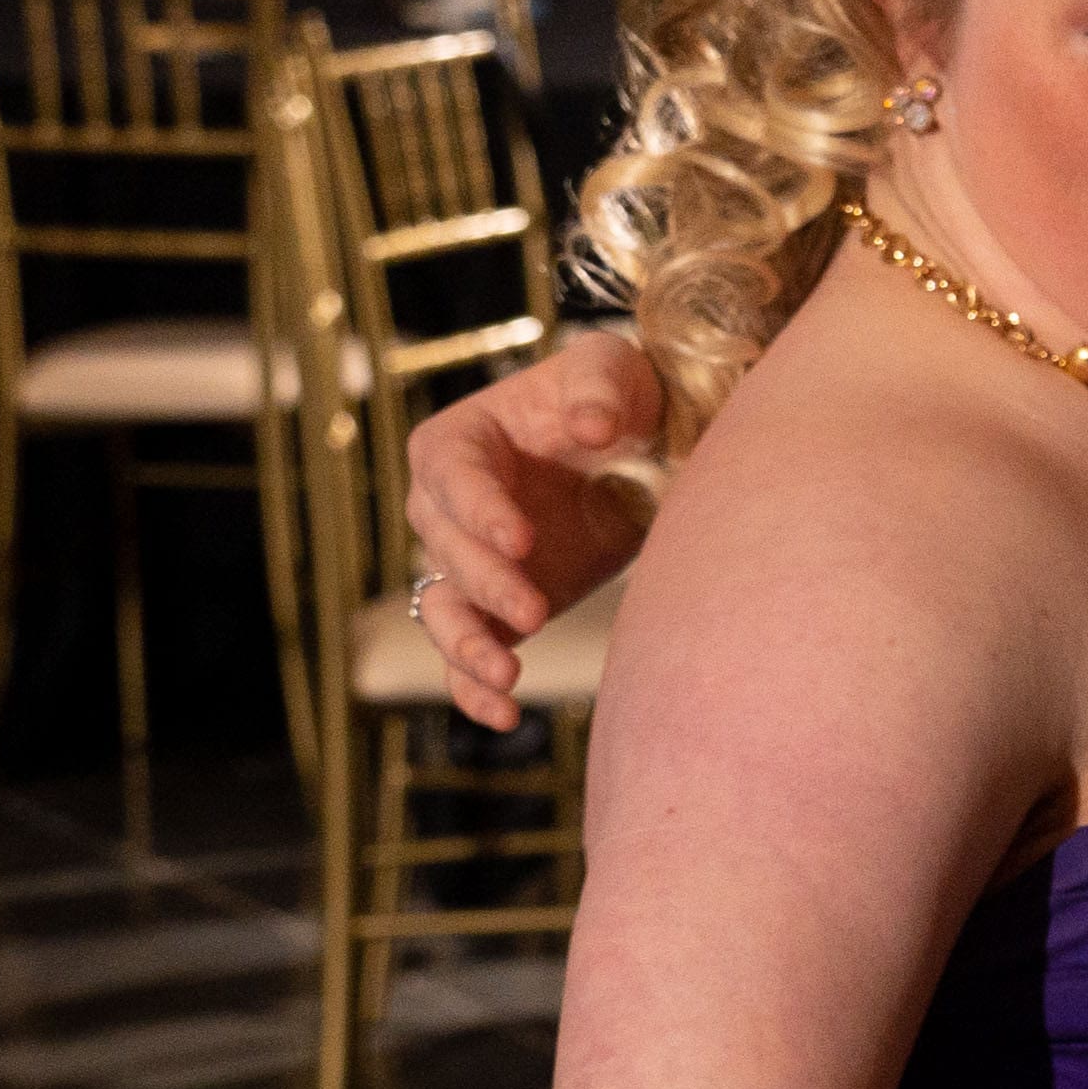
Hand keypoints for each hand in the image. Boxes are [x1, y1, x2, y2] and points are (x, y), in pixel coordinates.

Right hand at [409, 327, 663, 725]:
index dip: (480, 511)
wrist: (642, 448)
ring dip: (467, 647)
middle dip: (486, 583)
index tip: (523, 540)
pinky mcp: (498, 608)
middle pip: (446, 550)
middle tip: (536, 611)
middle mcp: (446, 507)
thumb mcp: (613, 370)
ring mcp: (470, 563)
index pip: (452, 478)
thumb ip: (600, 388)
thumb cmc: (617, 394)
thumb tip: (592, 425)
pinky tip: (505, 718)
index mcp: (456, 443)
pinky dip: (474, 689)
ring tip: (507, 678)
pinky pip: (468, 654)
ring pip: (445, 611)